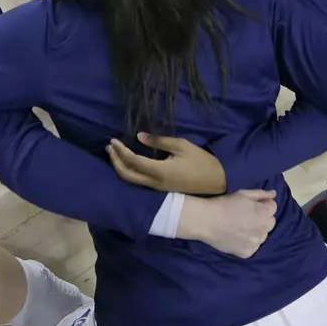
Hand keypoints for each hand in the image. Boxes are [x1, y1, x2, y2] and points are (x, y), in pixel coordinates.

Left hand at [108, 133, 226, 193]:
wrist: (217, 180)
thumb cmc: (201, 161)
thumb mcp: (181, 146)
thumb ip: (159, 141)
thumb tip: (139, 136)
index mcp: (159, 171)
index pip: (133, 161)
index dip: (121, 151)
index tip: (113, 140)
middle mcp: (154, 183)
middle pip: (127, 175)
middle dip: (115, 161)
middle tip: (109, 147)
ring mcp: (157, 188)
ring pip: (131, 180)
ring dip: (120, 167)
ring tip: (114, 153)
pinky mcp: (160, 188)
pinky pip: (139, 181)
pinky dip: (129, 171)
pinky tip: (128, 162)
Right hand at [177, 190, 277, 258]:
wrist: (206, 221)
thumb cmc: (224, 204)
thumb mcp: (243, 194)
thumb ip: (261, 194)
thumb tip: (273, 194)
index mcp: (263, 213)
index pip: (273, 207)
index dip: (263, 204)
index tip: (252, 205)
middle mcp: (263, 229)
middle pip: (270, 222)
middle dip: (262, 218)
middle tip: (248, 216)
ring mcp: (255, 243)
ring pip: (263, 236)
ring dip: (257, 231)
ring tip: (242, 228)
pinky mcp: (247, 253)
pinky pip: (254, 247)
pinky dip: (248, 243)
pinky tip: (238, 237)